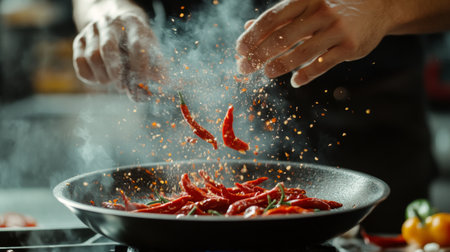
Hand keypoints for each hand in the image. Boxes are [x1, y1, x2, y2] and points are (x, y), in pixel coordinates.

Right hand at [73, 14, 165, 100]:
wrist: (114, 21)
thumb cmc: (136, 40)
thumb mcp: (149, 47)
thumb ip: (157, 66)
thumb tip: (165, 85)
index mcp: (133, 23)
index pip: (136, 45)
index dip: (140, 67)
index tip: (142, 84)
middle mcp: (110, 23)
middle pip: (108, 48)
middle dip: (116, 73)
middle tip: (123, 87)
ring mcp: (92, 31)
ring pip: (92, 57)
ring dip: (104, 76)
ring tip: (114, 81)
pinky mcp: (78, 40)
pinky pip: (80, 63)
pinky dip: (91, 76)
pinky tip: (101, 78)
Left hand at [236, 0, 391, 86]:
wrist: (378, 5)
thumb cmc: (333, 6)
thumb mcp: (306, 4)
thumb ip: (278, 17)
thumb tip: (248, 27)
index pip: (271, 19)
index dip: (252, 36)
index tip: (239, 51)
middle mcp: (319, 11)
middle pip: (281, 37)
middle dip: (258, 55)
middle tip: (244, 68)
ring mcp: (335, 29)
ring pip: (300, 53)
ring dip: (279, 66)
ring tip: (267, 73)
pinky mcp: (349, 46)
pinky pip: (322, 65)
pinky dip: (306, 75)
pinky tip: (295, 81)